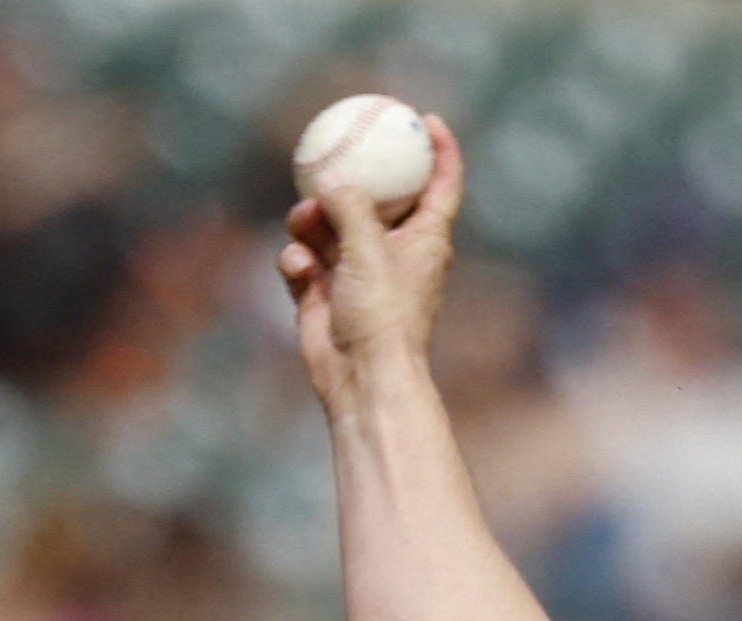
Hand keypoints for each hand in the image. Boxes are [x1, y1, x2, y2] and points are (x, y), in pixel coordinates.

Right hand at [276, 114, 463, 420]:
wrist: (362, 379)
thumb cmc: (383, 317)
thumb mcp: (370, 251)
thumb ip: (350, 208)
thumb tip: (329, 181)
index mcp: (426, 239)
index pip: (442, 185)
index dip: (440, 150)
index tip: (425, 119)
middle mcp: (394, 253)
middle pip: (372, 199)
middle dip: (346, 182)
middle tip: (327, 165)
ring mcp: (356, 272)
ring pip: (327, 225)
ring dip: (311, 220)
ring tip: (303, 223)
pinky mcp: (324, 293)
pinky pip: (304, 259)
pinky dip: (299, 260)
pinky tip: (300, 273)